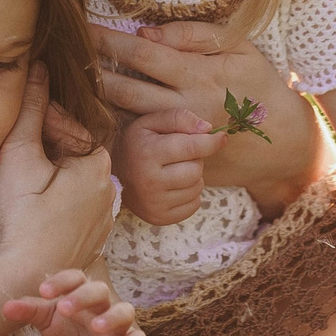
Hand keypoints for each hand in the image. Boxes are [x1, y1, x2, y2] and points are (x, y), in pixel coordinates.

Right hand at [0, 65, 115, 275]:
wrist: (25, 277)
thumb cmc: (23, 217)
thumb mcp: (21, 156)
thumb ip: (31, 110)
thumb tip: (39, 68)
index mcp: (98, 161)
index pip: (66, 123)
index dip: (37, 117)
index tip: (15, 123)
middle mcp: (110, 185)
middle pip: (72, 149)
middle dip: (44, 143)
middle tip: (14, 148)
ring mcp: (103, 214)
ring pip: (74, 177)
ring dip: (50, 170)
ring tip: (21, 176)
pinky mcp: (92, 236)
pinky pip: (75, 203)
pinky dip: (56, 197)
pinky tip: (34, 205)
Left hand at [2, 268, 150, 335]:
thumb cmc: (70, 330)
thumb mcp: (48, 320)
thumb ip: (30, 311)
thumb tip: (5, 307)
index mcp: (80, 292)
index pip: (74, 277)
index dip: (61, 281)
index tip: (43, 291)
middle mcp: (102, 303)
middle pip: (98, 289)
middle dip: (83, 297)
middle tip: (64, 308)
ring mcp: (119, 322)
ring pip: (123, 310)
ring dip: (110, 317)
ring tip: (95, 327)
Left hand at [91, 22, 324, 204]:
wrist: (284, 144)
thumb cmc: (262, 87)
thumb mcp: (240, 49)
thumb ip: (194, 36)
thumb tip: (147, 35)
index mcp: (197, 76)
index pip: (141, 55)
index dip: (108, 41)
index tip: (82, 29)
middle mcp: (183, 109)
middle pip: (124, 90)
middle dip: (91, 73)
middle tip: (62, 59)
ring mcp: (179, 138)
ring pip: (127, 118)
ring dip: (98, 103)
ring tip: (69, 86)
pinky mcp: (179, 158)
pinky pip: (142, 142)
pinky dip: (117, 129)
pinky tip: (94, 118)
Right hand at [109, 108, 221, 225]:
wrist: (113, 175)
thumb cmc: (137, 143)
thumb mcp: (151, 122)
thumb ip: (179, 118)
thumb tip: (207, 128)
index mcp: (147, 153)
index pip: (191, 147)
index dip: (211, 141)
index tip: (222, 137)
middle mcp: (150, 181)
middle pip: (197, 169)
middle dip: (195, 159)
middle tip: (180, 155)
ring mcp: (154, 203)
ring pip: (197, 187)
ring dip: (193, 176)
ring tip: (174, 170)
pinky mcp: (159, 218)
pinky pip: (194, 205)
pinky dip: (190, 193)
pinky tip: (174, 186)